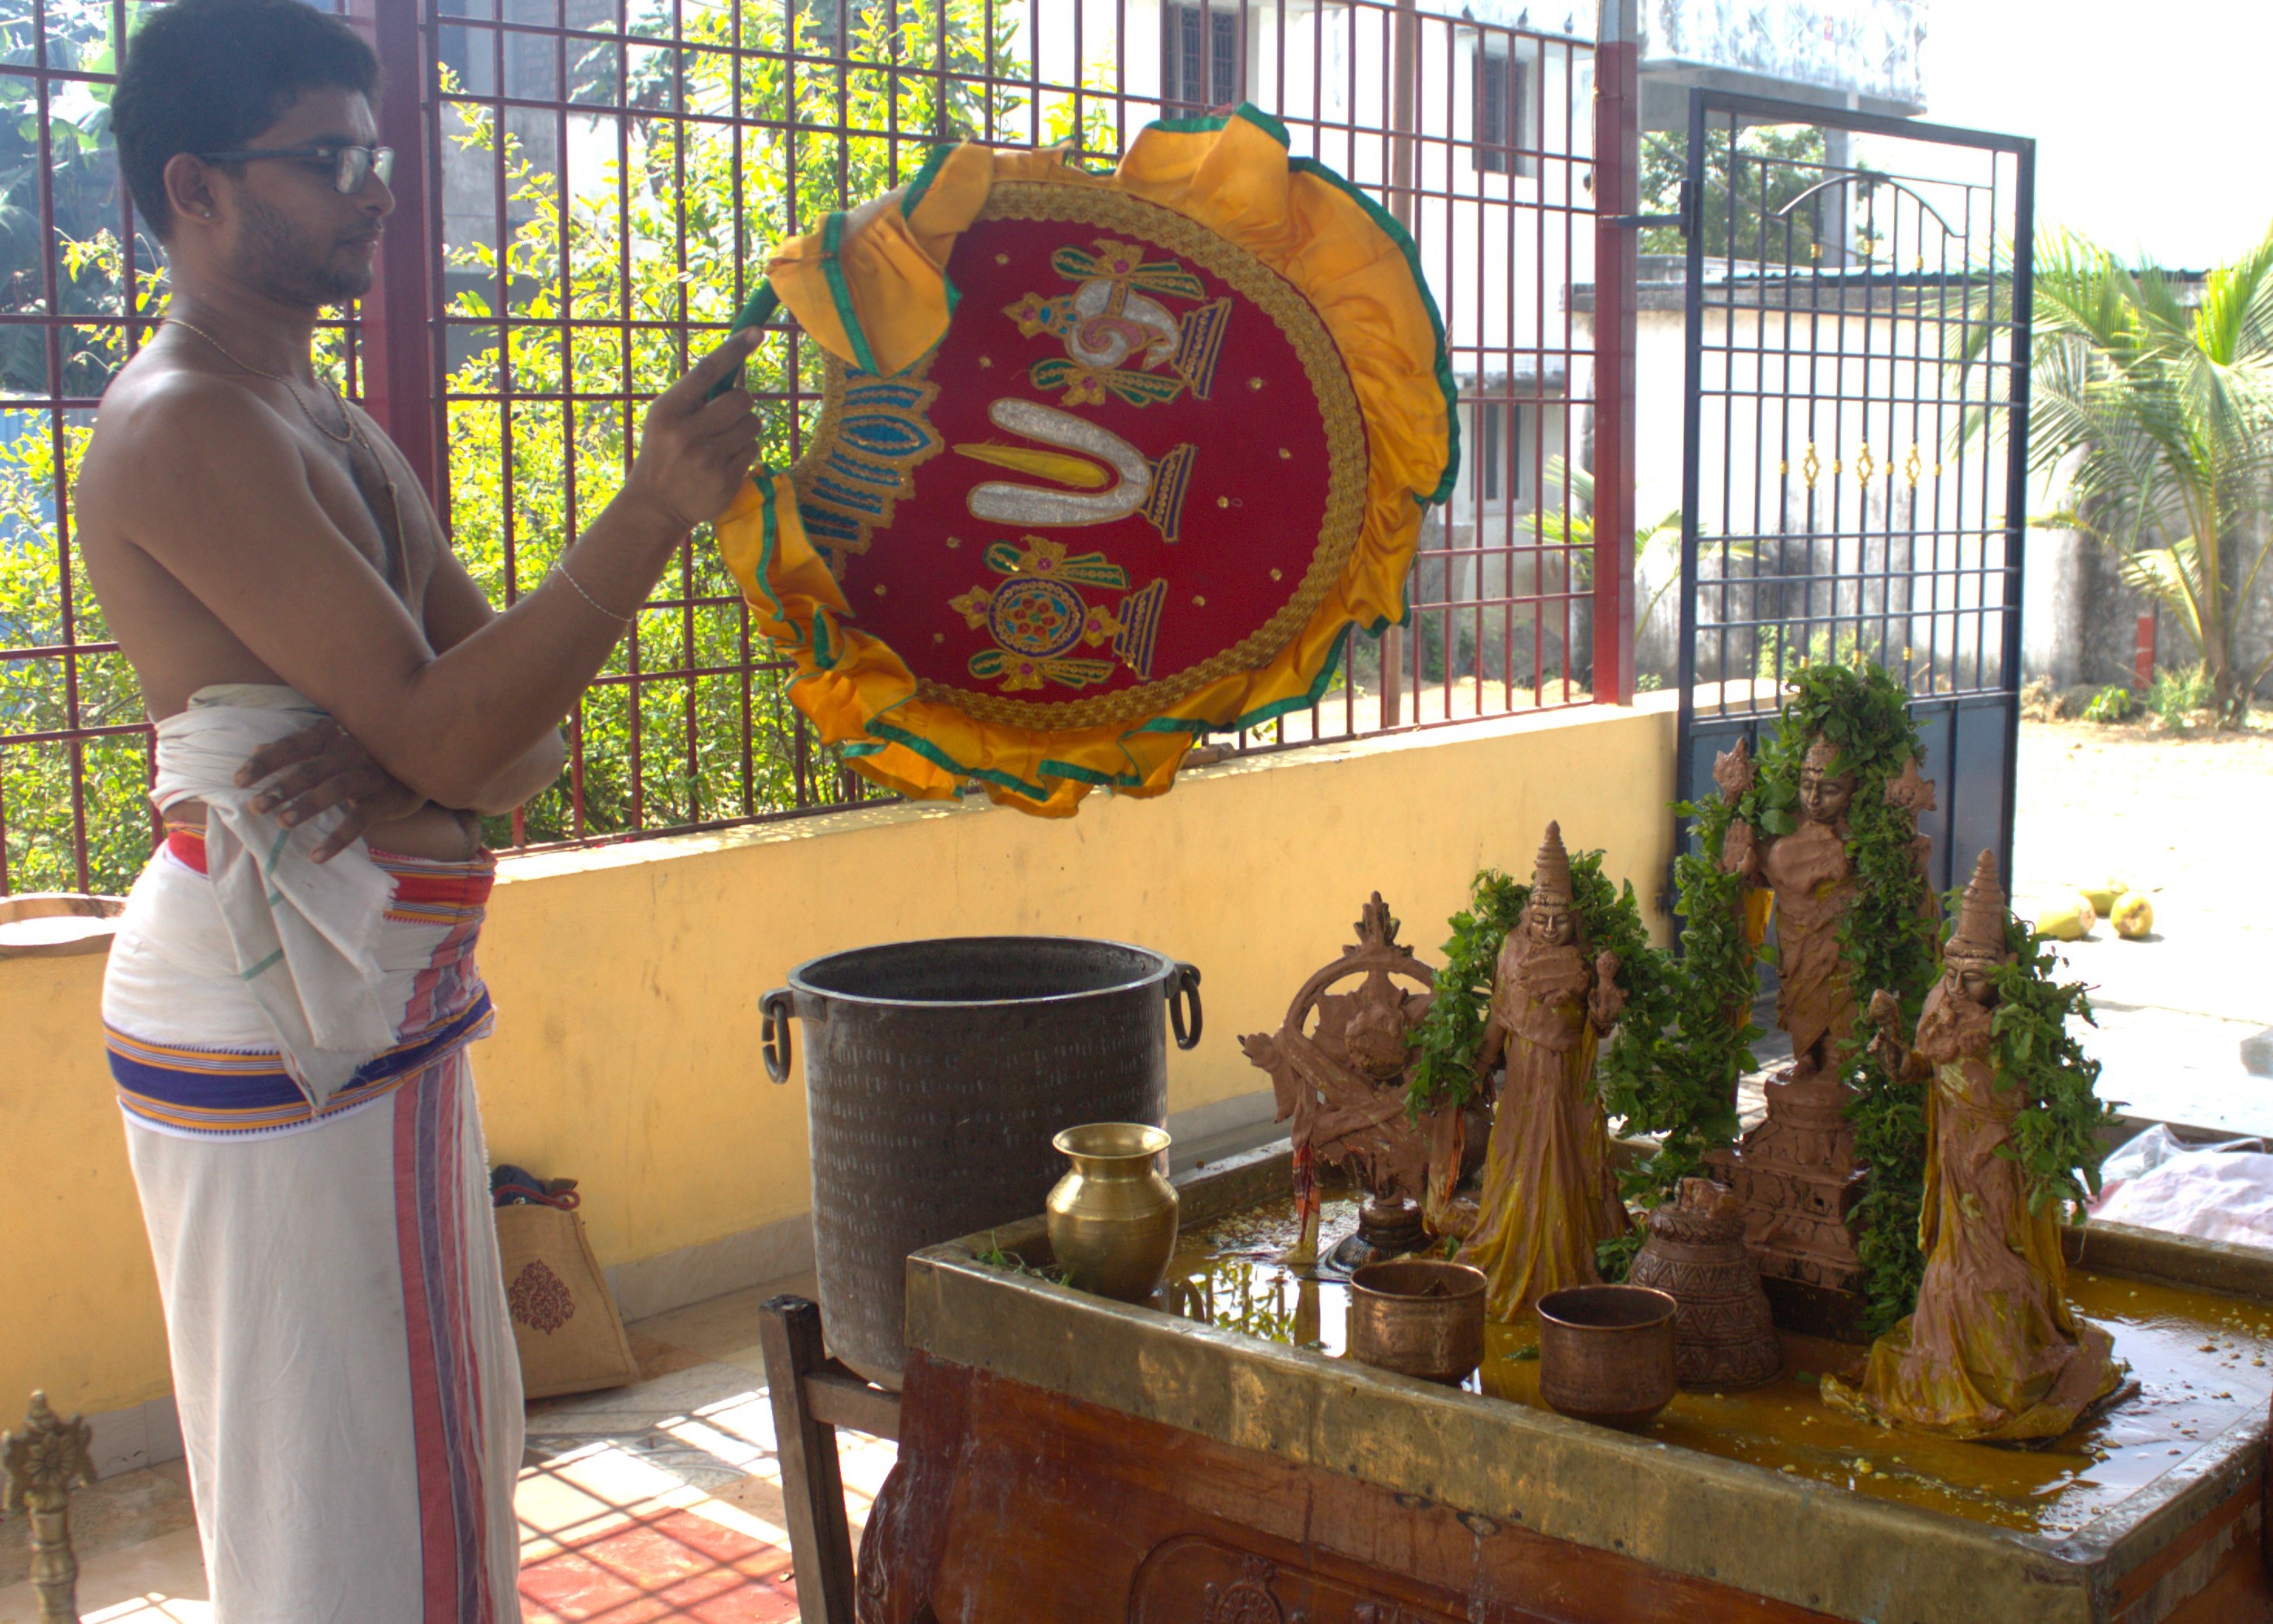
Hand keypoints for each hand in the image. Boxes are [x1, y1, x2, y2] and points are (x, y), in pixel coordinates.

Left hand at [234, 720, 425, 862]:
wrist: (420, 765)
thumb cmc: (366, 755)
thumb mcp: (333, 746)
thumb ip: (297, 748)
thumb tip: (257, 748)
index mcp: (334, 736)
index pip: (294, 745)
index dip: (266, 762)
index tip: (238, 780)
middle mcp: (351, 751)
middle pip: (312, 768)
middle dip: (282, 787)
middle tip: (256, 806)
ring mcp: (369, 775)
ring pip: (335, 789)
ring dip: (307, 806)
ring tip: (282, 823)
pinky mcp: (384, 800)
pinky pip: (359, 820)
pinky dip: (337, 838)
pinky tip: (317, 856)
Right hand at [619, 328, 766, 536]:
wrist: (656, 504)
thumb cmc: (665, 450)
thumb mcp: (666, 418)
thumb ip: (695, 395)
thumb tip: (735, 361)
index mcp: (668, 410)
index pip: (707, 371)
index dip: (734, 349)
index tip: (757, 331)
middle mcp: (686, 433)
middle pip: (742, 399)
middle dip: (741, 404)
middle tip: (727, 416)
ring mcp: (707, 459)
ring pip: (752, 426)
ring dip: (743, 431)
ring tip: (720, 444)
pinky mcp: (725, 480)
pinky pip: (754, 451)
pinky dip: (744, 453)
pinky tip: (723, 464)